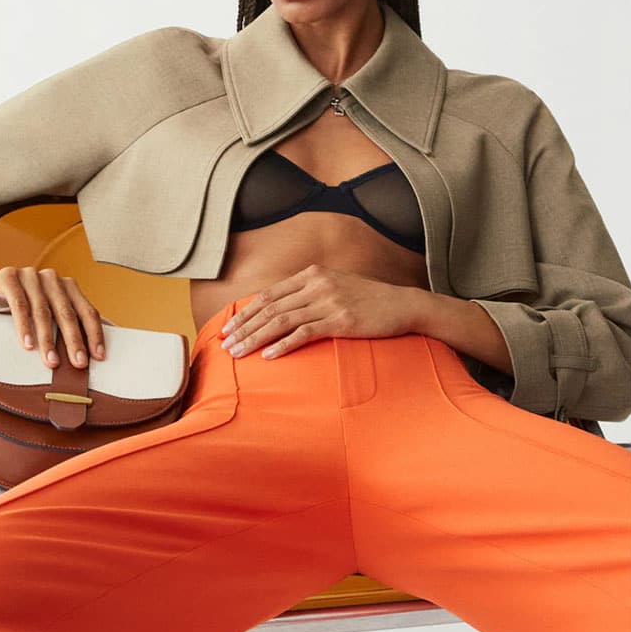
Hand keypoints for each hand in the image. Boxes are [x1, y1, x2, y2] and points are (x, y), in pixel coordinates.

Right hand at [0, 266, 105, 368]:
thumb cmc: (19, 310)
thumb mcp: (46, 315)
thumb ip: (66, 327)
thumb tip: (95, 352)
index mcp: (67, 287)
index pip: (86, 311)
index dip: (94, 334)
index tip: (99, 356)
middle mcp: (51, 278)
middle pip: (67, 312)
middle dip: (74, 340)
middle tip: (78, 363)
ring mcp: (30, 275)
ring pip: (43, 311)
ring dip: (48, 339)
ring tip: (51, 362)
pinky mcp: (8, 276)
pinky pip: (19, 304)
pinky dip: (24, 326)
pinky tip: (27, 344)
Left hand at [218, 264, 419, 359]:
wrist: (405, 305)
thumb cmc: (369, 301)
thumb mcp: (336, 287)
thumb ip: (310, 294)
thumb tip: (281, 310)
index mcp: (312, 274)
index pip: (269, 295)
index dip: (245, 312)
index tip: (228, 328)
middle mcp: (317, 285)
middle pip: (269, 308)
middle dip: (243, 328)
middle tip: (225, 344)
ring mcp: (328, 302)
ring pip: (281, 321)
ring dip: (255, 339)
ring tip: (238, 353)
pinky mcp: (340, 321)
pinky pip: (304, 334)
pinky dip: (283, 345)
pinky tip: (268, 357)